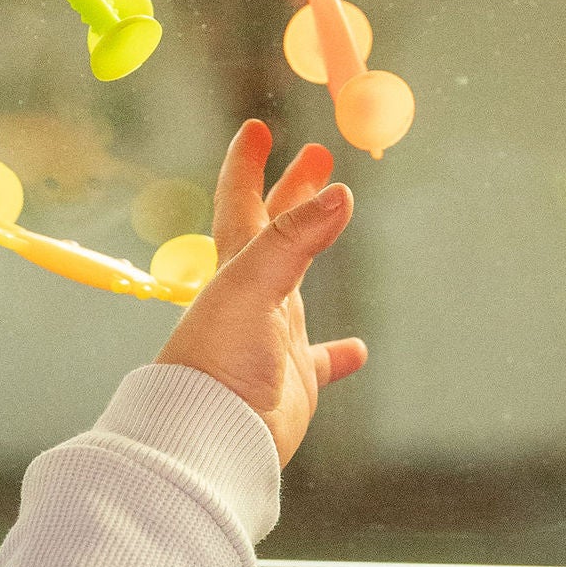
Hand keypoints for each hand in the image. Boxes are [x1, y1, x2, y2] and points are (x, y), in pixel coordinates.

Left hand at [156, 119, 367, 467]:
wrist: (210, 439)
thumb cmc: (216, 364)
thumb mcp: (253, 289)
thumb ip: (293, 242)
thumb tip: (338, 194)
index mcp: (234, 270)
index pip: (240, 203)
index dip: (247, 165)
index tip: (257, 128)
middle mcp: (253, 299)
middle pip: (277, 232)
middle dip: (295, 191)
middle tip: (319, 155)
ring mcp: (273, 339)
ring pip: (298, 286)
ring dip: (314, 254)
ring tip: (336, 224)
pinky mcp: (293, 381)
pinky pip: (321, 362)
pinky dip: (338, 353)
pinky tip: (356, 350)